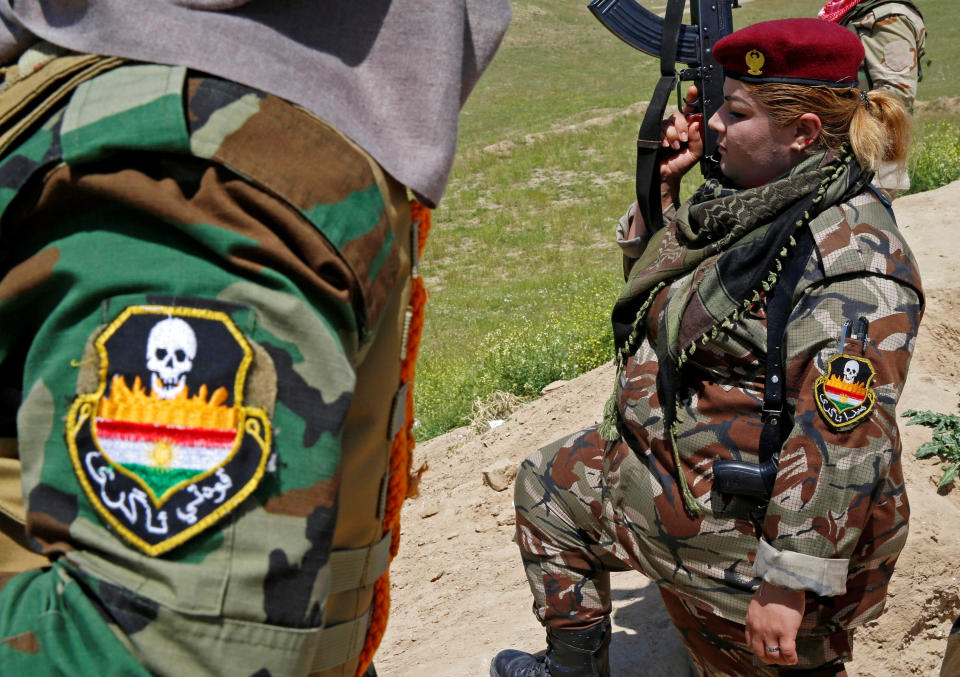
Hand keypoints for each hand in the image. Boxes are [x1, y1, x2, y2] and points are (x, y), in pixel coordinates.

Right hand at [659, 85, 703, 209]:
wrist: (666, 176)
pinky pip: (659, 128)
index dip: (692, 98)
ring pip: (669, 122)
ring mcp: (665, 129)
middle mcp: (677, 126)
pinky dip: (664, 137)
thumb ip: (698, 139)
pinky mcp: (655, 133)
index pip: (691, 110)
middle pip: (679, 114)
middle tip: (684, 140)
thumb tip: (695, 123)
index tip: (694, 89)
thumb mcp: (695, 153)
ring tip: (674, 147)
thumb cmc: (681, 164)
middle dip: (682, 126)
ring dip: (673, 135)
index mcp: (688, 128)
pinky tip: (665, 146)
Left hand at [744, 581, 804, 665]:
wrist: (782, 581)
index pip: (750, 643)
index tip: (767, 652)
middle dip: (769, 659)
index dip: (759, 650)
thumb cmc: (774, 589)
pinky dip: (791, 658)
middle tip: (777, 660)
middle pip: (760, 653)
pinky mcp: (785, 632)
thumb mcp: (757, 604)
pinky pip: (787, 652)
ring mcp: (771, 631)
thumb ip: (758, 616)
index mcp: (751, 621)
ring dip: (781, 661)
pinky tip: (794, 658)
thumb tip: (764, 622)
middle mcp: (758, 628)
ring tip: (787, 660)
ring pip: (774, 655)